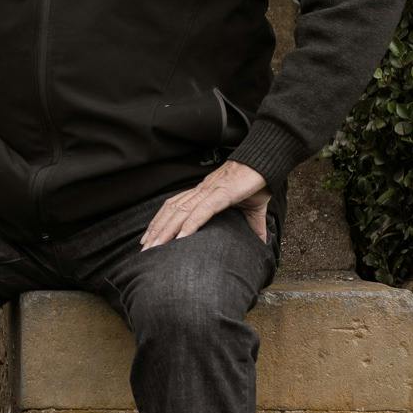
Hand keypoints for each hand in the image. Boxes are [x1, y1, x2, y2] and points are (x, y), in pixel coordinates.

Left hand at [141, 161, 267, 250]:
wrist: (268, 162)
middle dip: (156, 231)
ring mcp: (210, 191)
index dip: (159, 222)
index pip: (174, 207)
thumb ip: (253, 227)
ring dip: (166, 230)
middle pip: (171, 211)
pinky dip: (191, 224)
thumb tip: (261, 243)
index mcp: (204, 193)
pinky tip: (182, 238)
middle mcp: (202, 191)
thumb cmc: (257, 182)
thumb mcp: (252, 210)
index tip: (149, 239)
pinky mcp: (223, 193)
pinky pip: (203, 210)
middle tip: (144, 250)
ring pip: (181, 212)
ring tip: (155, 248)